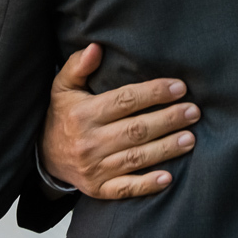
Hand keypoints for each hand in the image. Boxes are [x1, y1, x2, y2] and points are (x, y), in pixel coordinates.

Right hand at [40, 43, 199, 198]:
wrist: (43, 156)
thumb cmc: (62, 115)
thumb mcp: (62, 87)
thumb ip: (78, 65)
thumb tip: (96, 47)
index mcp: (83, 114)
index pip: (125, 100)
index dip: (154, 93)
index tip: (179, 87)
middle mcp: (89, 142)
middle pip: (136, 130)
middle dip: (168, 120)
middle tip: (193, 112)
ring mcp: (94, 168)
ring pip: (136, 158)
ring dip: (166, 149)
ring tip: (191, 139)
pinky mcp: (98, 189)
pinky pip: (126, 189)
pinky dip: (147, 185)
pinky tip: (168, 178)